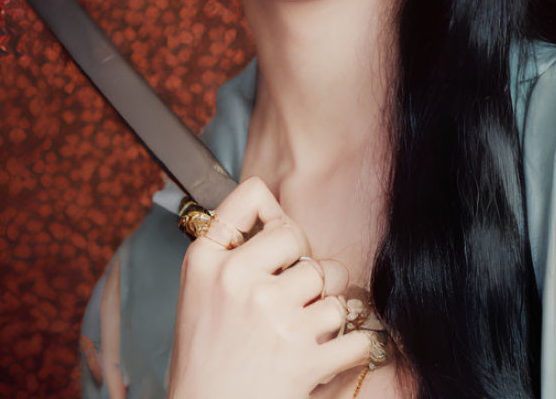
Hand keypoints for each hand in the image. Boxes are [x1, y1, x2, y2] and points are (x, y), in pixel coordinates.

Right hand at [167, 176, 372, 398]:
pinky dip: (354, 347)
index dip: (275, 213)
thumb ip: (230, 252)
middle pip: (299, 239)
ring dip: (327, 309)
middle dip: (303, 266)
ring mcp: (274, 318)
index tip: (278, 237)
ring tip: (305, 331)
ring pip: (332, 285)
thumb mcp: (198, 293)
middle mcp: (239, 282)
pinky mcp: (304, 358)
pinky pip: (357, 335)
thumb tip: (276, 212)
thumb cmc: (205, 359)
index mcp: (208, 263)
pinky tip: (332, 354)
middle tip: (293, 296)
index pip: (252, 196)